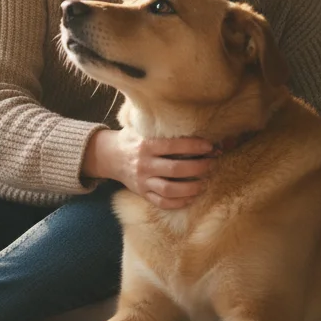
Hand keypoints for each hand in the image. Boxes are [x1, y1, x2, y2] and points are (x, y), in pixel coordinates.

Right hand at [85, 129, 213, 209]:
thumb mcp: (141, 127)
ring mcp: (143, 181)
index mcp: (145, 146)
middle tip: (211, 164)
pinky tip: (191, 197)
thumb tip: (190, 117)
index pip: (173, 146)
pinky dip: (179, 202)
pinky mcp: (142, 194)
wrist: (108, 157)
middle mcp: (144, 165)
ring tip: (204, 182)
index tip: (209, 146)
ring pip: (169, 190)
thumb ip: (160, 125)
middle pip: (175, 170)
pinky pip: (162, 203)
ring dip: (191, 188)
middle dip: (198, 168)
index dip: (194, 146)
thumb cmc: (132, 139)